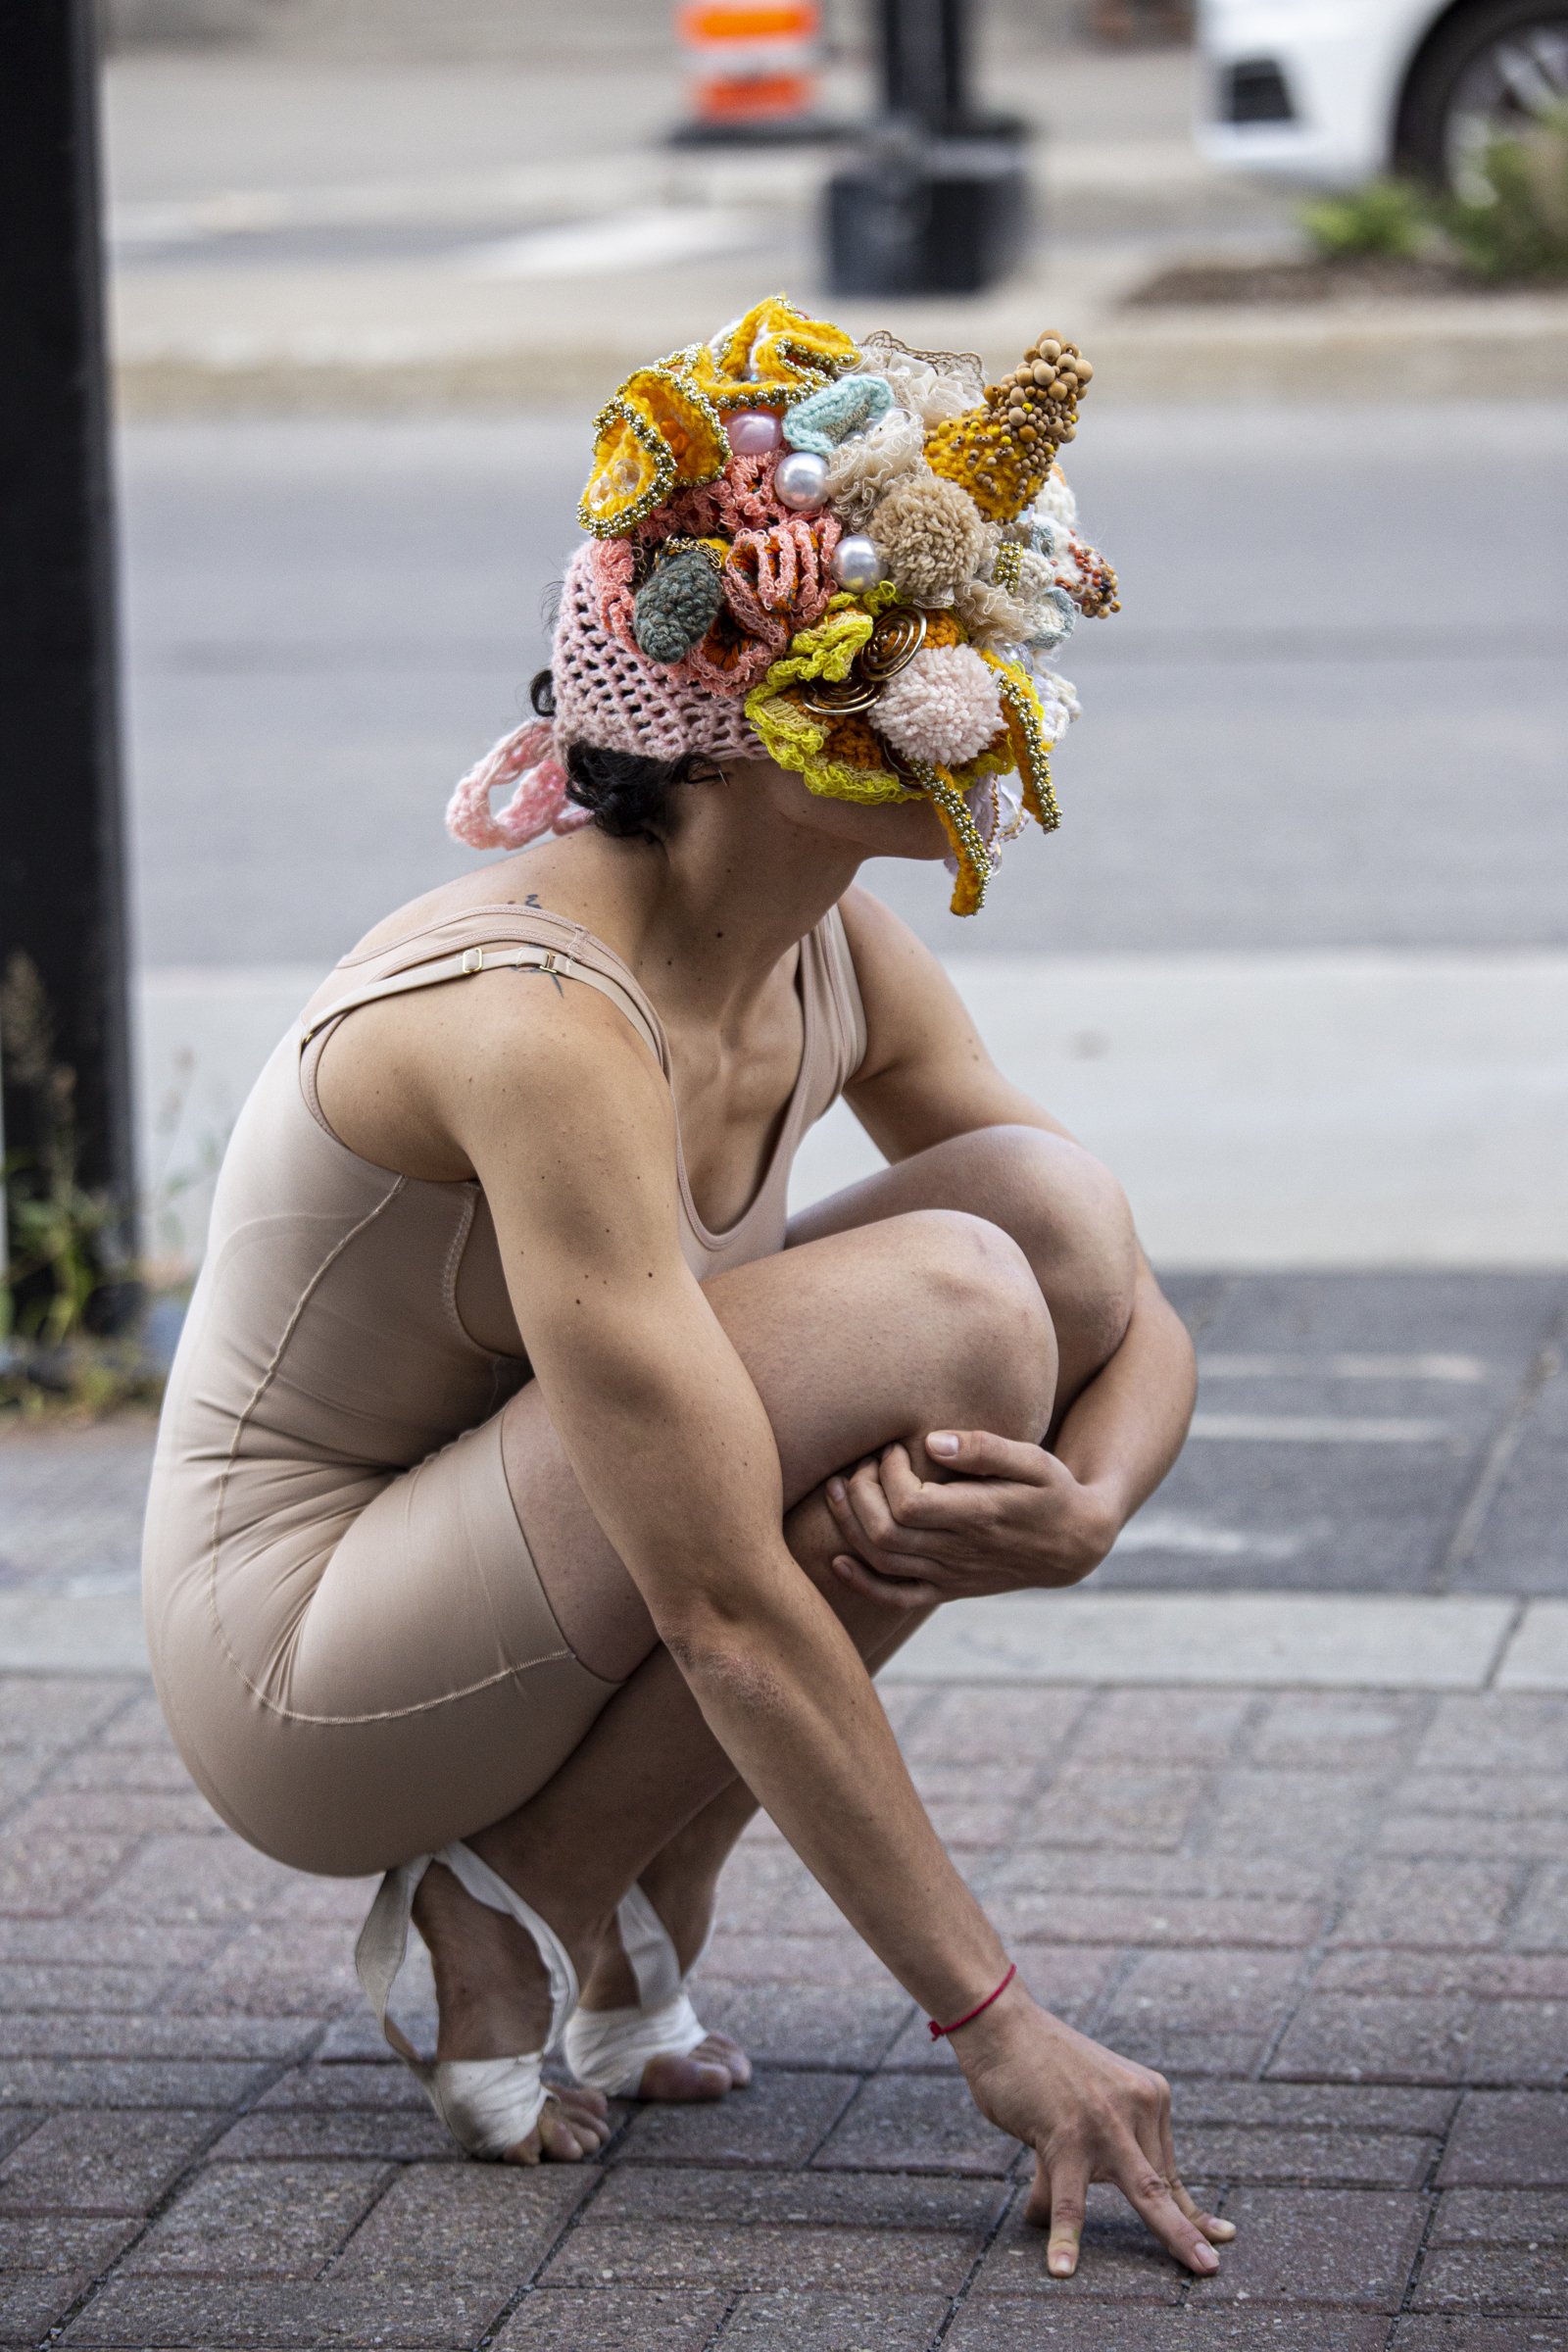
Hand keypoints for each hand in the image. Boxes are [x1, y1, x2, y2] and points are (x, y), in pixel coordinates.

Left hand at [824, 1430, 1120, 1608]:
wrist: (1074, 1544)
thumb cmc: (1052, 1491)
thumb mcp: (1033, 1460)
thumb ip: (984, 1448)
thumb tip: (931, 1439)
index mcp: (980, 1516)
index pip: (909, 1504)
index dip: (889, 1474)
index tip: (895, 1448)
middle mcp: (960, 1551)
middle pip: (885, 1532)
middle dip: (859, 1492)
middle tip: (862, 1464)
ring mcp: (951, 1575)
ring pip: (882, 1560)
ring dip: (848, 1524)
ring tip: (837, 1489)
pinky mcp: (947, 1589)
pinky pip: (896, 1597)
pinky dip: (862, 1583)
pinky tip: (838, 1561)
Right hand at [956, 1986, 1235, 2276]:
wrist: (1002, 2023)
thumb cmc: (1038, 2065)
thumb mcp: (1083, 2103)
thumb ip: (1077, 2159)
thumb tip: (1046, 2216)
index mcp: (1149, 2094)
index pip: (1168, 2166)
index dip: (1189, 2208)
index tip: (1221, 2235)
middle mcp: (1137, 2105)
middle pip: (1166, 2181)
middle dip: (1190, 2228)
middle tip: (1212, 2267)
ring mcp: (1106, 2121)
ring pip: (1144, 2192)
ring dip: (1171, 2234)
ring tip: (1198, 2269)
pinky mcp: (1067, 2135)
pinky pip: (1071, 2198)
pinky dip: (1067, 2235)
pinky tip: (1062, 2269)